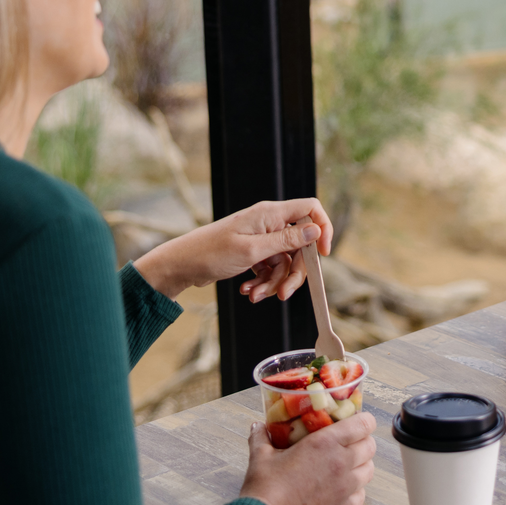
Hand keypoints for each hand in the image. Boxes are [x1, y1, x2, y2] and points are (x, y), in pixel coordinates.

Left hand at [133, 198, 333, 300]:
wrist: (182, 265)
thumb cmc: (211, 253)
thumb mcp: (252, 250)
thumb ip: (286, 241)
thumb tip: (315, 230)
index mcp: (270, 214)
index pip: (310, 209)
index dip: (323, 229)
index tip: (323, 255)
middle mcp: (268, 223)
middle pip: (300, 246)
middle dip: (294, 273)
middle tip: (284, 293)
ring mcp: (261, 238)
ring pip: (285, 262)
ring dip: (274, 282)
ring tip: (255, 294)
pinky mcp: (253, 252)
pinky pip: (270, 268)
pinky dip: (263, 282)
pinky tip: (248, 290)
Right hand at [239, 413, 376, 504]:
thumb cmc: (265, 487)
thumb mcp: (261, 455)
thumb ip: (262, 437)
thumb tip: (258, 426)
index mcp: (326, 443)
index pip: (364, 424)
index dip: (364, 420)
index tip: (356, 421)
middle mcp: (342, 463)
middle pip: (370, 446)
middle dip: (363, 441)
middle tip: (349, 443)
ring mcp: (346, 488)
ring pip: (369, 470)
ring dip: (361, 465)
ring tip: (347, 466)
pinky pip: (362, 495)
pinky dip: (356, 490)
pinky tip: (341, 489)